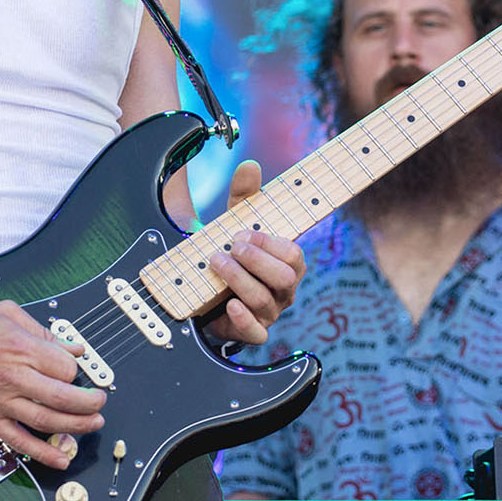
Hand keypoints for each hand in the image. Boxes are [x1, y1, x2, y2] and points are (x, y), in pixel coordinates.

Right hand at [0, 300, 105, 469]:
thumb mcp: (7, 314)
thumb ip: (43, 331)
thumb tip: (74, 346)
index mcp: (21, 348)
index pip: (65, 367)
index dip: (76, 372)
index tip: (77, 373)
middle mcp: (13, 377)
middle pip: (63, 397)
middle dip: (89, 404)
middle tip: (100, 404)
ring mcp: (0, 401)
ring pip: (46, 421)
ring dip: (75, 427)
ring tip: (93, 426)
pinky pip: (19, 441)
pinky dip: (43, 453)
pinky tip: (61, 458)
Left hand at [205, 158, 306, 344]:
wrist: (208, 288)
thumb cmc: (232, 253)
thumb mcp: (236, 220)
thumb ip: (244, 195)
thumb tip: (250, 166)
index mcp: (288, 264)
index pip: (293, 254)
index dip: (268, 243)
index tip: (241, 232)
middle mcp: (284, 290)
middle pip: (284, 278)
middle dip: (256, 260)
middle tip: (231, 246)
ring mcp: (269, 313)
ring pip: (265, 301)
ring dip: (239, 279)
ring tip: (216, 262)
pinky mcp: (251, 332)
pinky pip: (257, 334)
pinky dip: (243, 320)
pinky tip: (229, 305)